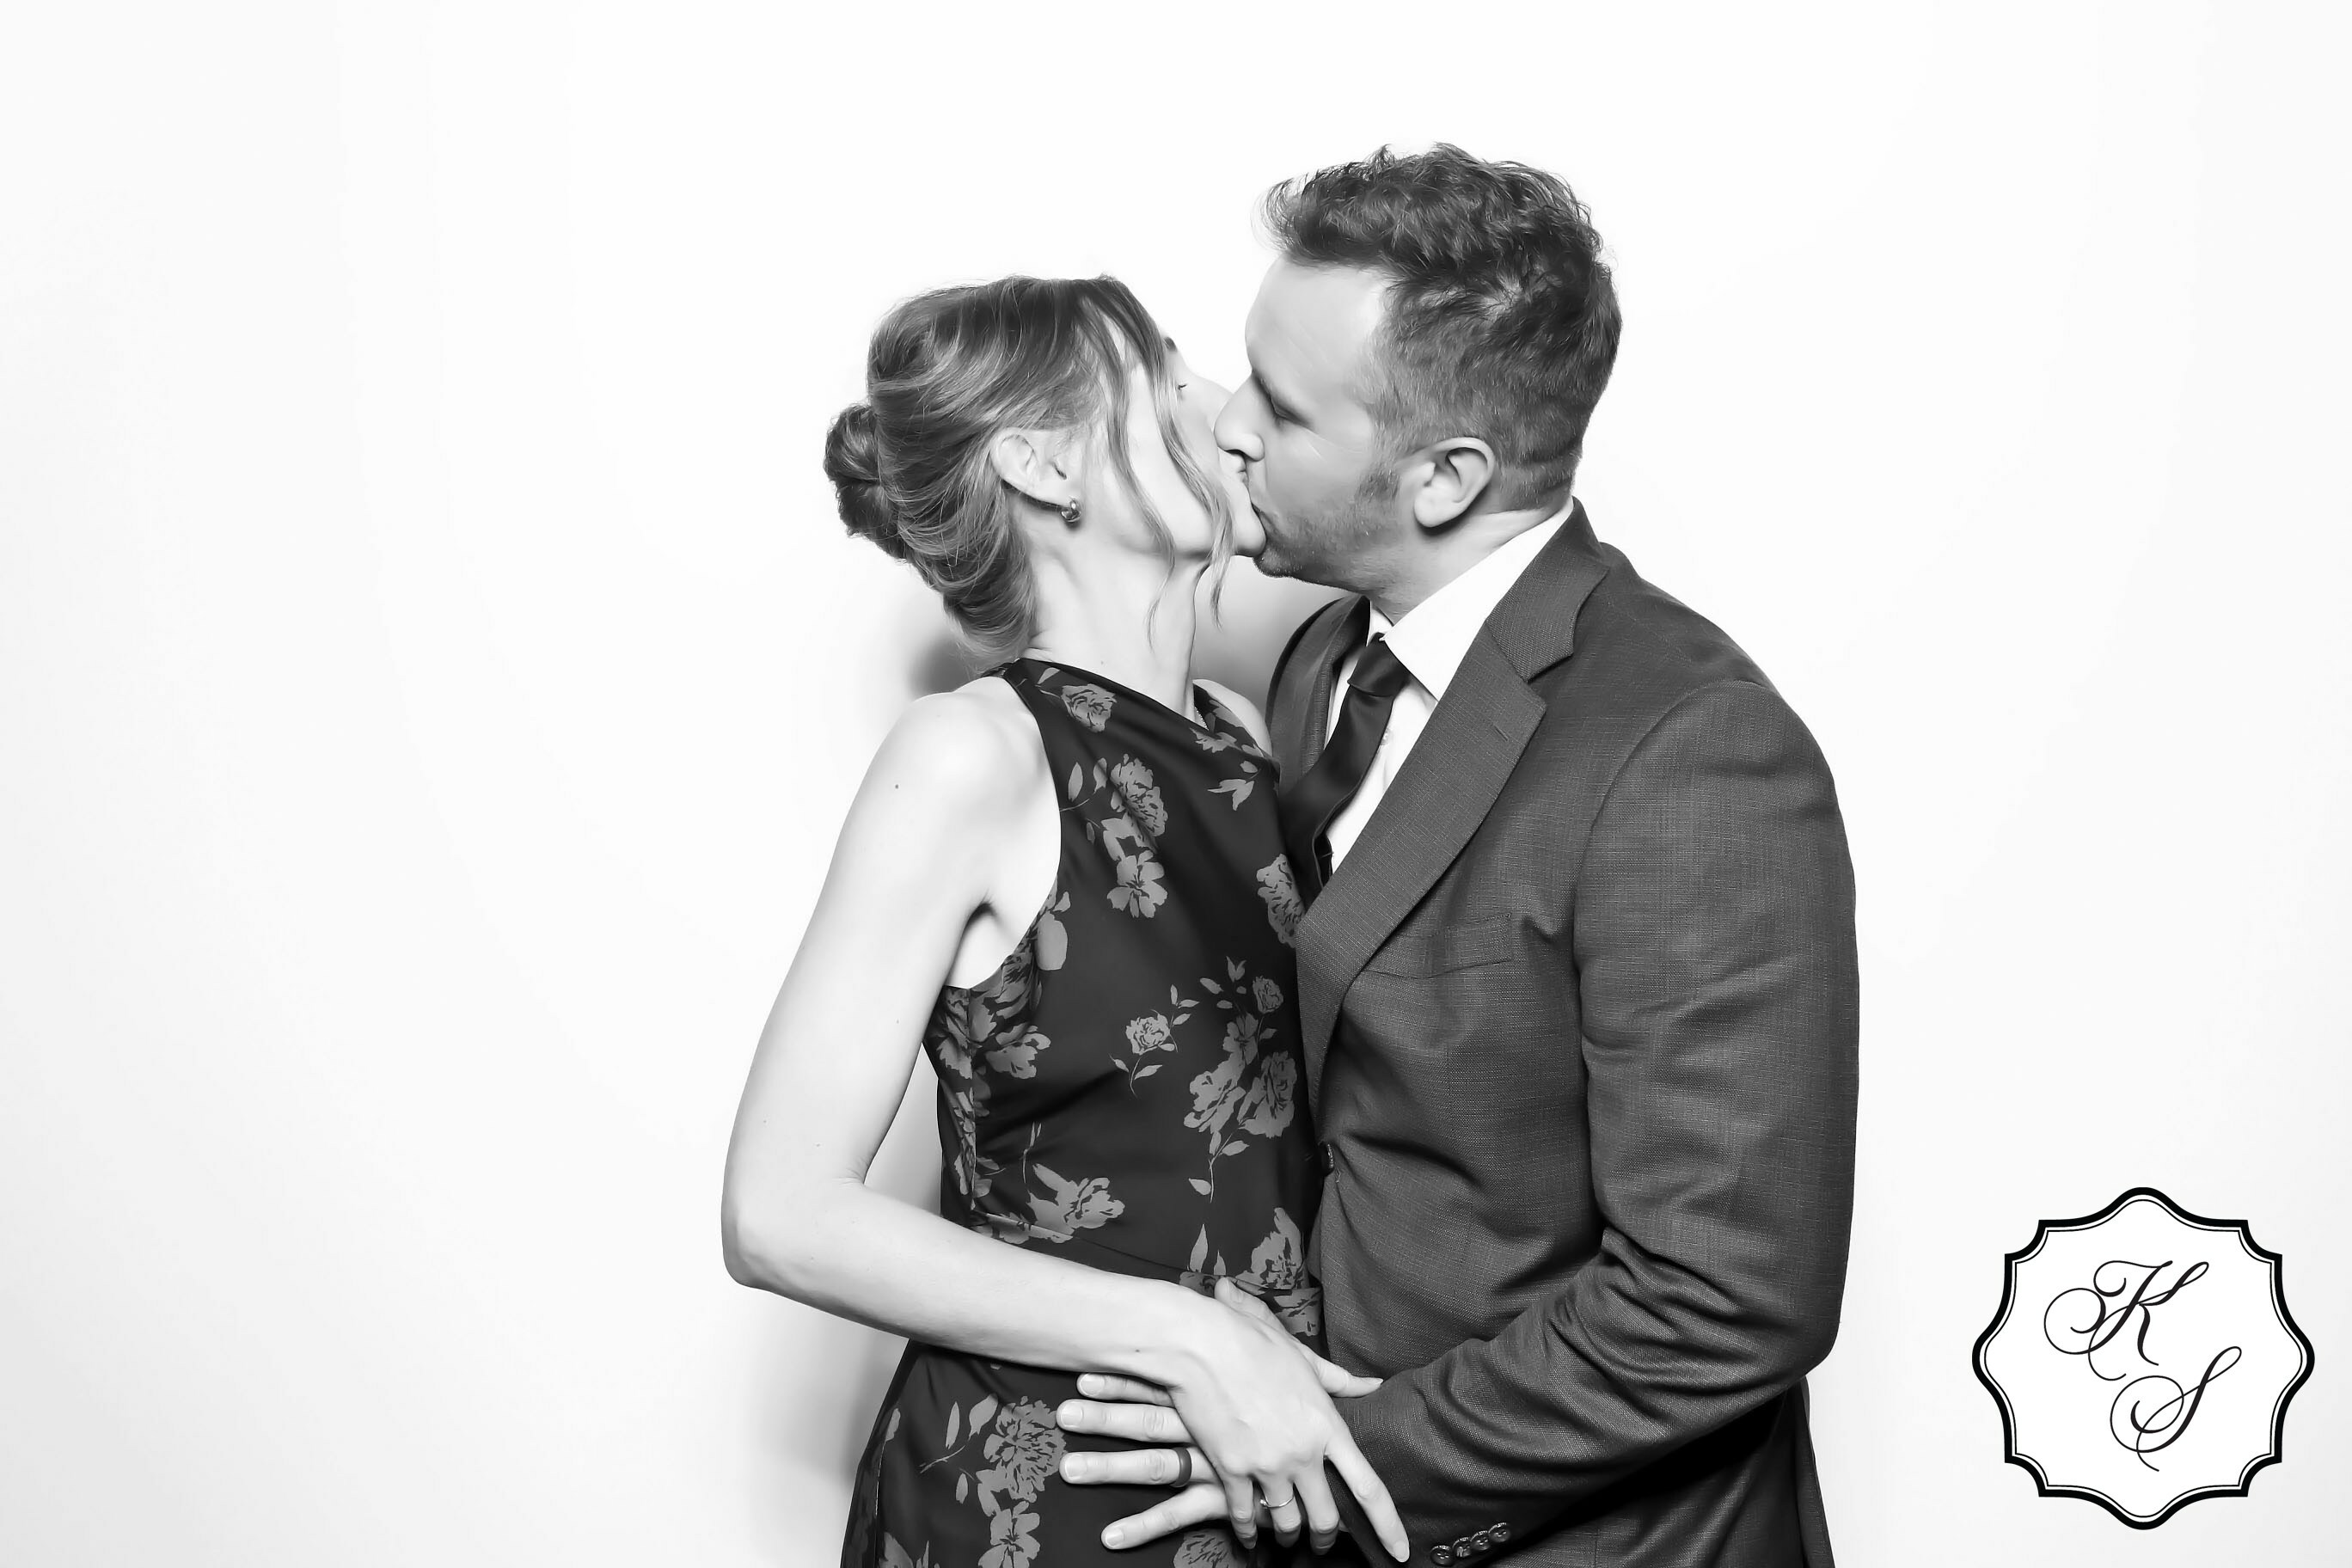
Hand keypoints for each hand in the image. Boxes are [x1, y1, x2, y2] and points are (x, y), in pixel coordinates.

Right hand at [1057, 1280, 1407, 1559]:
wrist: (1199, 1343)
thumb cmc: (1252, 1341)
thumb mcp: (1304, 1358)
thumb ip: (1340, 1380)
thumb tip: (1374, 1384)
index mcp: (1326, 1425)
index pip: (1368, 1487)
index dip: (1387, 1525)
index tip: (1399, 1552)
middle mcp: (1301, 1452)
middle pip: (1326, 1517)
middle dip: (1328, 1538)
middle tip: (1325, 1543)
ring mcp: (1265, 1464)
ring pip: (1286, 1522)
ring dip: (1288, 1535)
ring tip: (1286, 1537)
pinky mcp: (1230, 1469)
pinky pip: (1244, 1515)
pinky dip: (1248, 1529)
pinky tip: (1248, 1533)